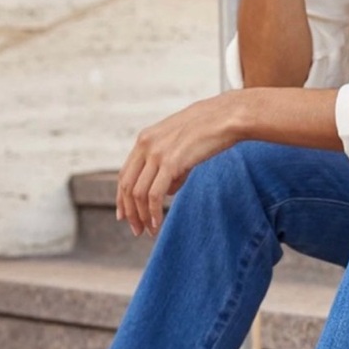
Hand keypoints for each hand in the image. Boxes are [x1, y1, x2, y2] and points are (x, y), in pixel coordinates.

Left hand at [116, 93, 240, 237]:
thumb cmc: (209, 130)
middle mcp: (145, 145)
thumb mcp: (181, 145)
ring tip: (149, 231)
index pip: (125, 174)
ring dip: (142, 216)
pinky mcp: (171, 162)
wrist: (226, 117)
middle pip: (127, 186)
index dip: (122, 198)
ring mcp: (156, 153)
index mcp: (145, 139)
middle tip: (137, 230)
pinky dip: (153, 212)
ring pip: (138, 193)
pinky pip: (155, 194)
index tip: (125, 216)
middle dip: (130, 212)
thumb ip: (170, 165)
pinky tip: (157, 224)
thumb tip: (167, 190)